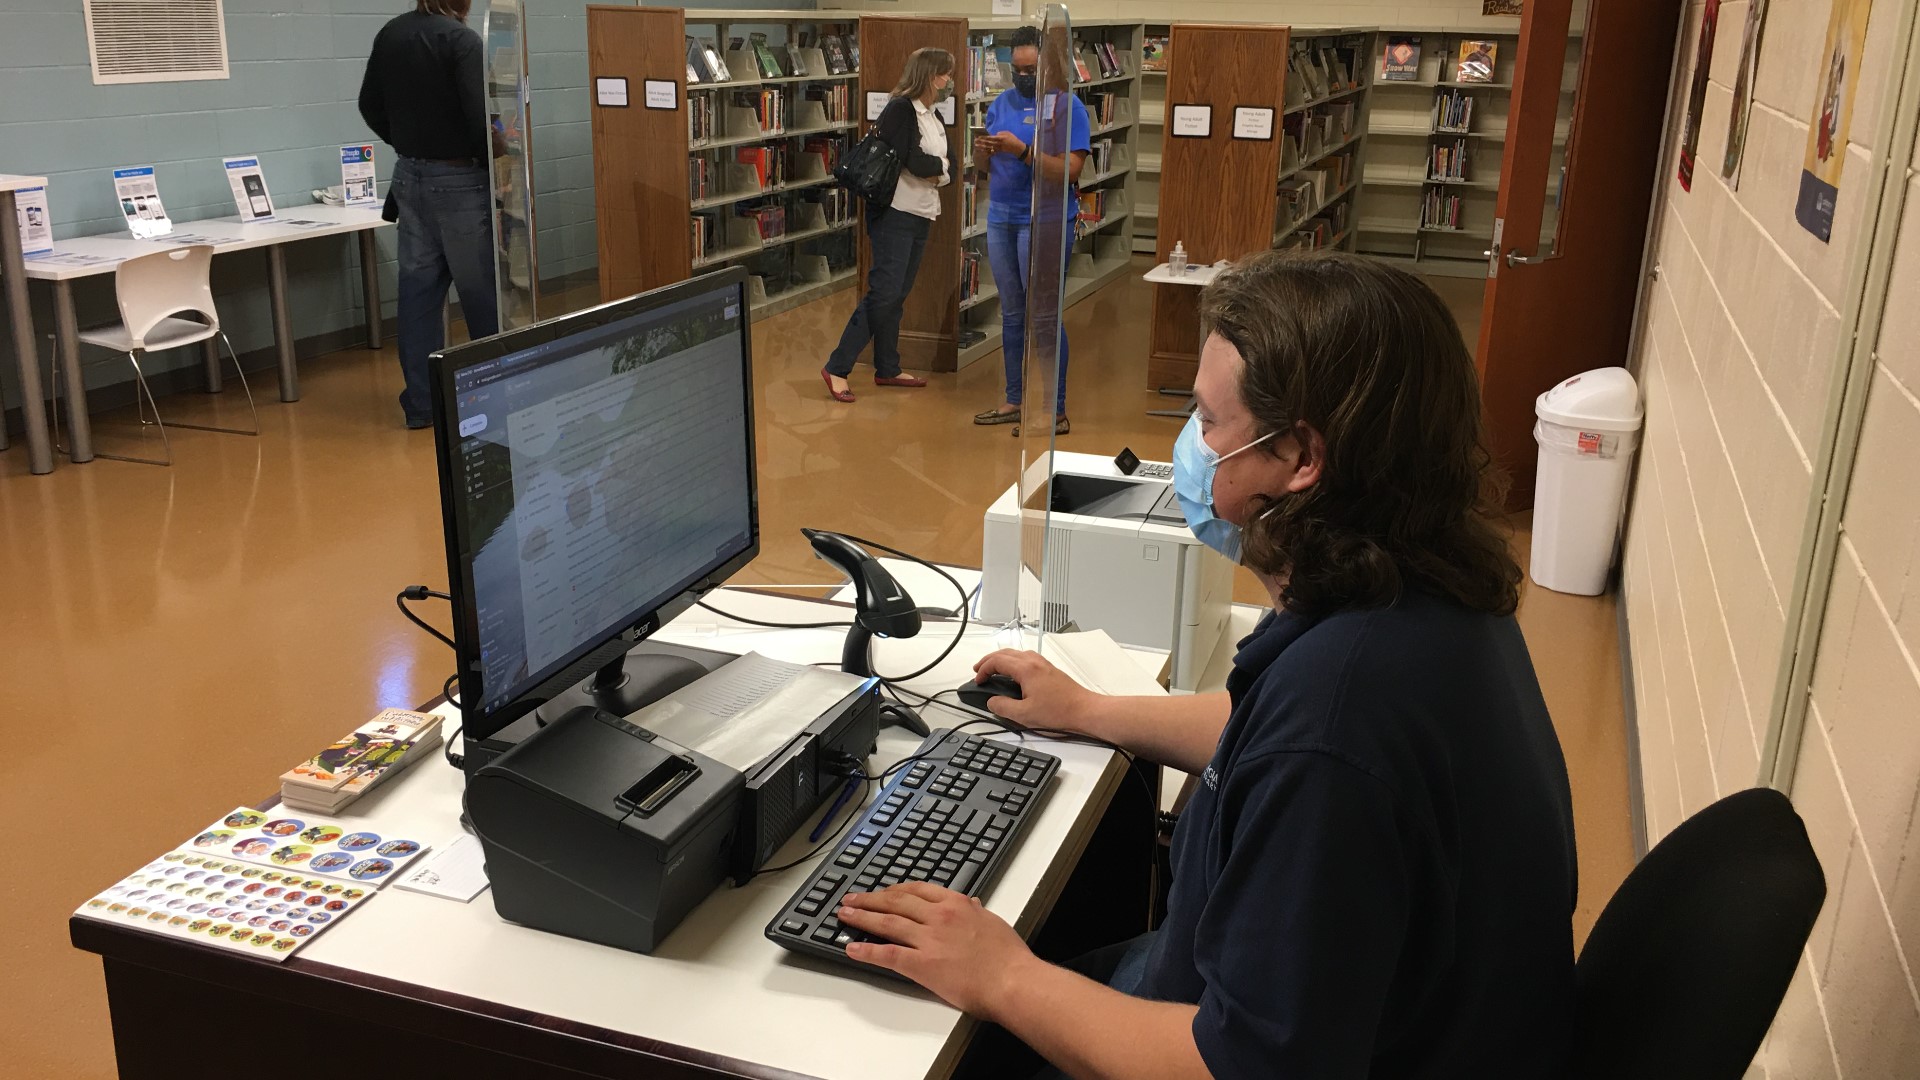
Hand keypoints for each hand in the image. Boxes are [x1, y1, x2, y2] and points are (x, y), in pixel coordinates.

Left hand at [839, 883, 1039, 1018]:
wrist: (1012, 980)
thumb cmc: (1008, 957)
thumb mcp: (992, 922)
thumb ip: (976, 911)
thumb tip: (971, 903)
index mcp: (955, 904)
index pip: (917, 889)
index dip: (894, 889)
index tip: (883, 891)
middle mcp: (938, 916)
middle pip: (895, 901)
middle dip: (870, 899)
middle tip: (852, 899)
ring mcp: (928, 940)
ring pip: (887, 922)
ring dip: (862, 917)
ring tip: (845, 915)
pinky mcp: (922, 964)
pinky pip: (888, 954)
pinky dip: (867, 950)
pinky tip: (852, 949)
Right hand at [970, 649, 1104, 736]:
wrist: (1084, 710)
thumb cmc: (1060, 711)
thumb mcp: (1024, 715)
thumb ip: (1003, 707)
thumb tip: (992, 702)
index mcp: (1026, 669)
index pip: (996, 661)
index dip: (983, 670)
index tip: (978, 680)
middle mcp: (1034, 662)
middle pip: (1005, 653)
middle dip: (989, 660)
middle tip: (979, 670)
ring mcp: (1043, 664)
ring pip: (1016, 653)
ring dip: (1001, 659)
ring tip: (994, 670)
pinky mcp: (1050, 670)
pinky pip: (1026, 658)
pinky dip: (1013, 662)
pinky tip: (1014, 674)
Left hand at [976, 131, 1026, 157]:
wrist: (1017, 147)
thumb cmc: (1013, 139)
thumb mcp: (1007, 133)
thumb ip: (1000, 133)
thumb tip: (995, 134)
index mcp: (1000, 137)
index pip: (990, 137)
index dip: (984, 137)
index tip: (979, 137)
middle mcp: (998, 143)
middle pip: (988, 142)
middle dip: (981, 142)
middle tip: (975, 141)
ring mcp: (998, 148)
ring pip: (989, 147)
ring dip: (982, 147)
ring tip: (977, 146)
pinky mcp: (999, 151)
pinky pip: (992, 151)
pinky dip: (987, 151)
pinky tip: (983, 151)